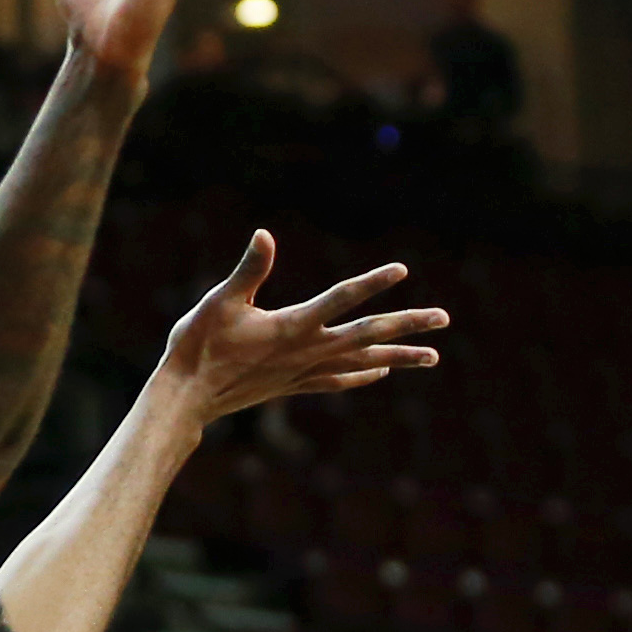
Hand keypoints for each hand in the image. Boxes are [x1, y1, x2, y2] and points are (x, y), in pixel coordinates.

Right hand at [158, 232, 446, 423]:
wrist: (187, 397)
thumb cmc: (198, 344)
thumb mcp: (219, 301)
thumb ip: (249, 269)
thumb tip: (264, 234)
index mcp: (292, 325)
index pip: (341, 299)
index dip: (372, 282)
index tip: (402, 270)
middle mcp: (307, 350)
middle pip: (367, 336)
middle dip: (407, 326)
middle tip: (443, 318)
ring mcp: (303, 371)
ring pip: (362, 362)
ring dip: (398, 358)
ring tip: (433, 356)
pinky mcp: (294, 385)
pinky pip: (339, 380)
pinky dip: (364, 374)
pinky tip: (381, 372)